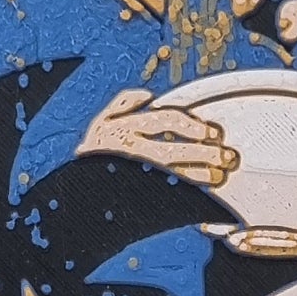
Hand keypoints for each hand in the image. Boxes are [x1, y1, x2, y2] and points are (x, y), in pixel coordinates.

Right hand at [77, 87, 237, 186]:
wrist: (70, 199)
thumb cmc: (90, 159)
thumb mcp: (98, 125)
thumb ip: (123, 105)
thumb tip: (148, 96)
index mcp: (123, 127)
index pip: (167, 120)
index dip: (194, 125)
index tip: (213, 132)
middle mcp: (128, 150)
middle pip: (175, 150)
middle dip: (205, 153)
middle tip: (226, 157)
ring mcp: (132, 174)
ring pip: (173, 173)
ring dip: (200, 175)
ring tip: (218, 176)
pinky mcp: (134, 195)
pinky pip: (166, 195)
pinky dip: (187, 196)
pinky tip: (201, 197)